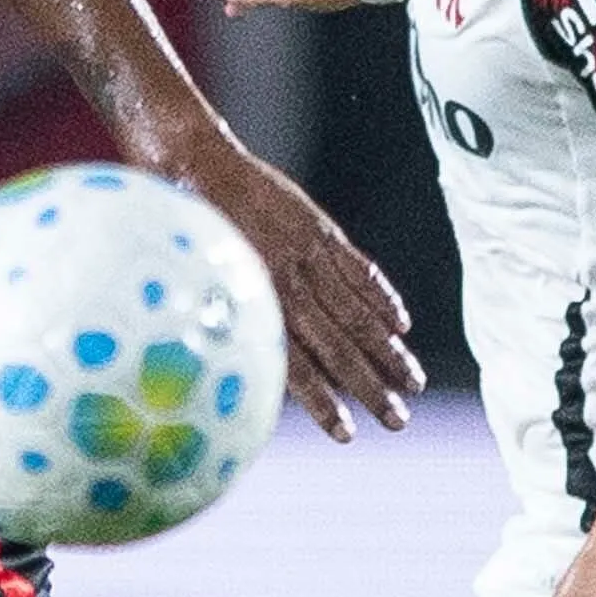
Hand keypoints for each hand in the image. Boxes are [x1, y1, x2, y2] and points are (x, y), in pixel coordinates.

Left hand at [163, 129, 422, 439]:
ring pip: (356, 313)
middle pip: (338, 346)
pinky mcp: (318, 228)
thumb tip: (253, 374)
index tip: (348, 434)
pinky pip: (358, 269)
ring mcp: (306, 254)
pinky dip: (382, 296)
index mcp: (251, 304)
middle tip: (398, 421)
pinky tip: (401, 324)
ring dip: (388, 350)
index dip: (324, 403)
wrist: (188, 162)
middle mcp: (284, 283)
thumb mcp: (196, 286)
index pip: (297, 367)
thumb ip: (233, 325)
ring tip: (414, 382)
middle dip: (371, 386)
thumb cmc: (181, 232)